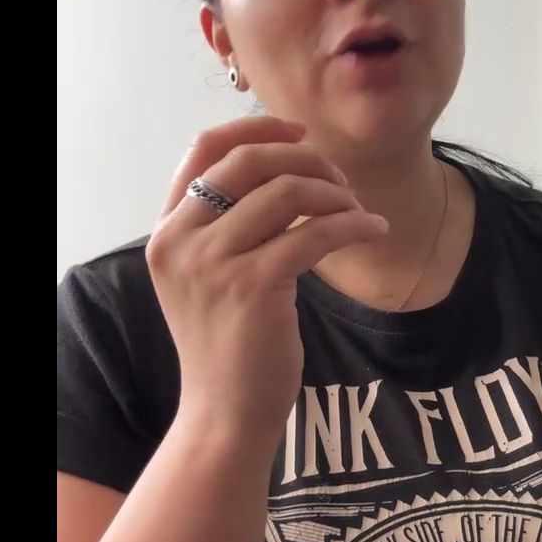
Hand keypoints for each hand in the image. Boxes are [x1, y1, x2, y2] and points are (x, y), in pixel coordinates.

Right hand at [146, 116, 386, 435]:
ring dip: (336, 194)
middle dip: (307, 159)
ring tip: (359, 214)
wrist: (224, 413)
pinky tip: (374, 232)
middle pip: (251, 160)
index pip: (204, 147)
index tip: (300, 132)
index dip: (257, 127)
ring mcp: (213, 263)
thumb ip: (228, 224)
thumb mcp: (208, 275)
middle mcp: (179, 240)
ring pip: (289, 191)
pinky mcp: (253, 287)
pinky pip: (316, 232)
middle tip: (341, 182)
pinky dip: (354, 225)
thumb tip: (286, 167)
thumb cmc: (227, 342)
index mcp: (166, 230)